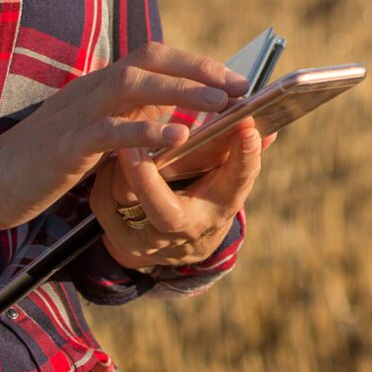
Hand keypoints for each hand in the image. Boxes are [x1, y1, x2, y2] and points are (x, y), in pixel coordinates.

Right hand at [0, 42, 246, 233]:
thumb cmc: (43, 161)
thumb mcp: (90, 132)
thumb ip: (124, 119)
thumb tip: (174, 113)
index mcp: (98, 86)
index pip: (151, 56)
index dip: (194, 63)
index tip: (232, 78)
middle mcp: (90, 90)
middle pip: (149, 61)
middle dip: (198, 70)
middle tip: (239, 88)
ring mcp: (76, 114)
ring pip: (133, 85)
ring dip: (181, 91)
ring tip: (219, 105)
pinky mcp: (65, 145)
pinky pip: (110, 130)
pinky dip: (146, 130)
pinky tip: (178, 136)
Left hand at [90, 117, 272, 270]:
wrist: (179, 243)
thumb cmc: (208, 197)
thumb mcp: (229, 179)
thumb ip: (243, 154)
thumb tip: (268, 128)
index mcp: (220, 209)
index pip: (236, 184)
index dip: (244, 158)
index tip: (247, 127)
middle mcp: (184, 231)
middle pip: (165, 212)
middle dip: (147, 177)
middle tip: (136, 142)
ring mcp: (148, 240)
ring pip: (125, 200)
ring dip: (120, 165)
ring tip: (122, 132)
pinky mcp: (118, 238)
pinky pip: (104, 200)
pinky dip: (105, 173)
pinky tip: (110, 149)